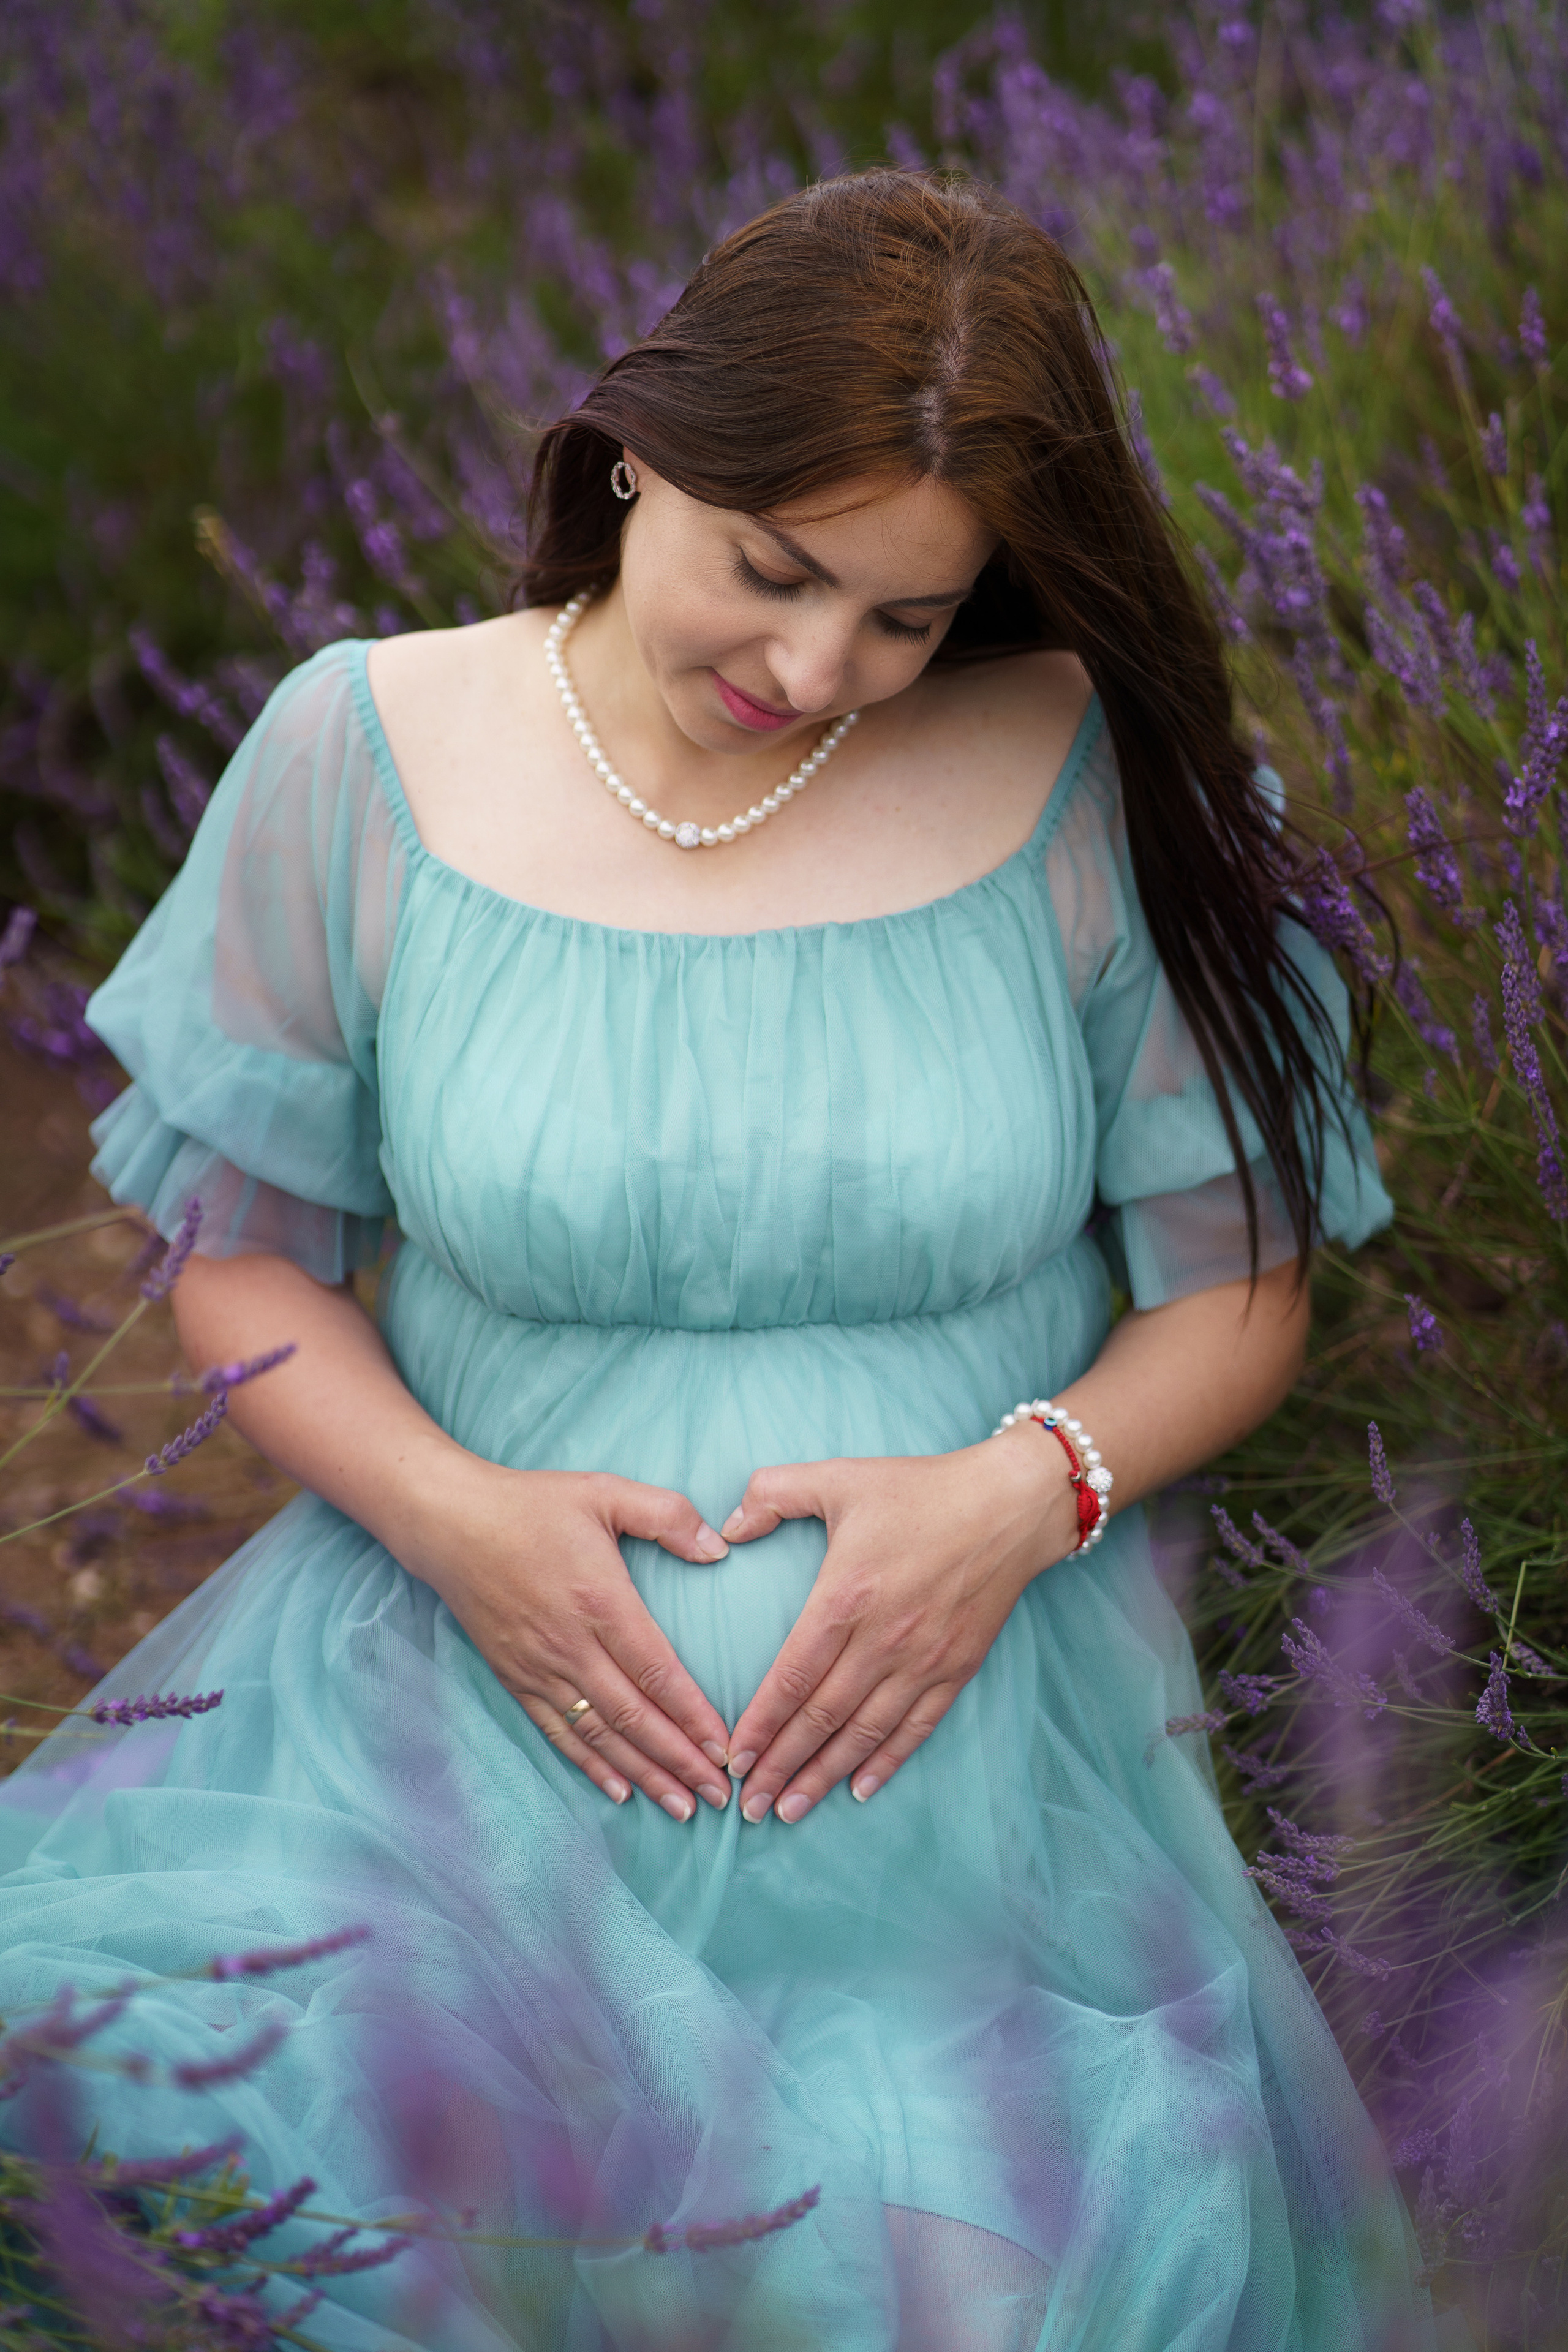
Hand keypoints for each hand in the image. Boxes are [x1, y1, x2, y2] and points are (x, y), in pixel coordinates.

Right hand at [407, 1456, 734, 1818]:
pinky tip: (619, 1791)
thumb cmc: (533, 1505)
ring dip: (644, 1774)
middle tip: (720, 1795)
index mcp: (600, 1601)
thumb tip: (720, 1548)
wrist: (451, 1524)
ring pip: (600, 1735)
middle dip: (680, 1761)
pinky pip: (558, 1733)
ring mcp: (540, 1668)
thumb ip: (667, 1514)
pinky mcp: (515, 1678)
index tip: (725, 1748)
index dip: (693, 1715)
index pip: (657, 1671)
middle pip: (634, 1717)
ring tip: (682, 1807)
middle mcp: (571, 1646)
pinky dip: (590, 1766)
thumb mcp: (605, 1491)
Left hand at [721, 1427, 1078, 1824]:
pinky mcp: (957, 1668)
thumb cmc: (921, 1488)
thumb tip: (727, 1528)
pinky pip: (915, 1728)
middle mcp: (883, 1639)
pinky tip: (859, 1789)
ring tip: (791, 1811)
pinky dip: (886, 1762)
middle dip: (781, 1766)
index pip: (792, 1677)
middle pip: (822, 1718)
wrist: (1011, 1504)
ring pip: (864, 1733)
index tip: (733, 1759)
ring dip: (824, 1776)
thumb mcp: (838, 1476)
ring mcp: (923, 1660)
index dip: (760, 1724)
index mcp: (846, 1596)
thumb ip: (773, 1493)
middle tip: (750, 1807)